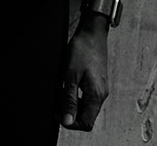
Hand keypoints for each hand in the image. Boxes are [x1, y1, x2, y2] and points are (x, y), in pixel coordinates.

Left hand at [57, 15, 108, 130]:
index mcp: (96, 96)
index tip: (57, 114)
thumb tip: (67, 121)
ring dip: (73, 105)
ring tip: (59, 94)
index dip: (71, 123)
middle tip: (56, 104)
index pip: (86, 123)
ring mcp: (100, 88)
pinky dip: (76, 96)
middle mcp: (101, 94)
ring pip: (87, 107)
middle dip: (71, 114)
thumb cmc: (82, 50)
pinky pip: (87, 96)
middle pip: (87, 116)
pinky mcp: (97, 81)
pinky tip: (67, 86)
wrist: (92, 32)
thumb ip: (69, 99)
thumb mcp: (71, 75)